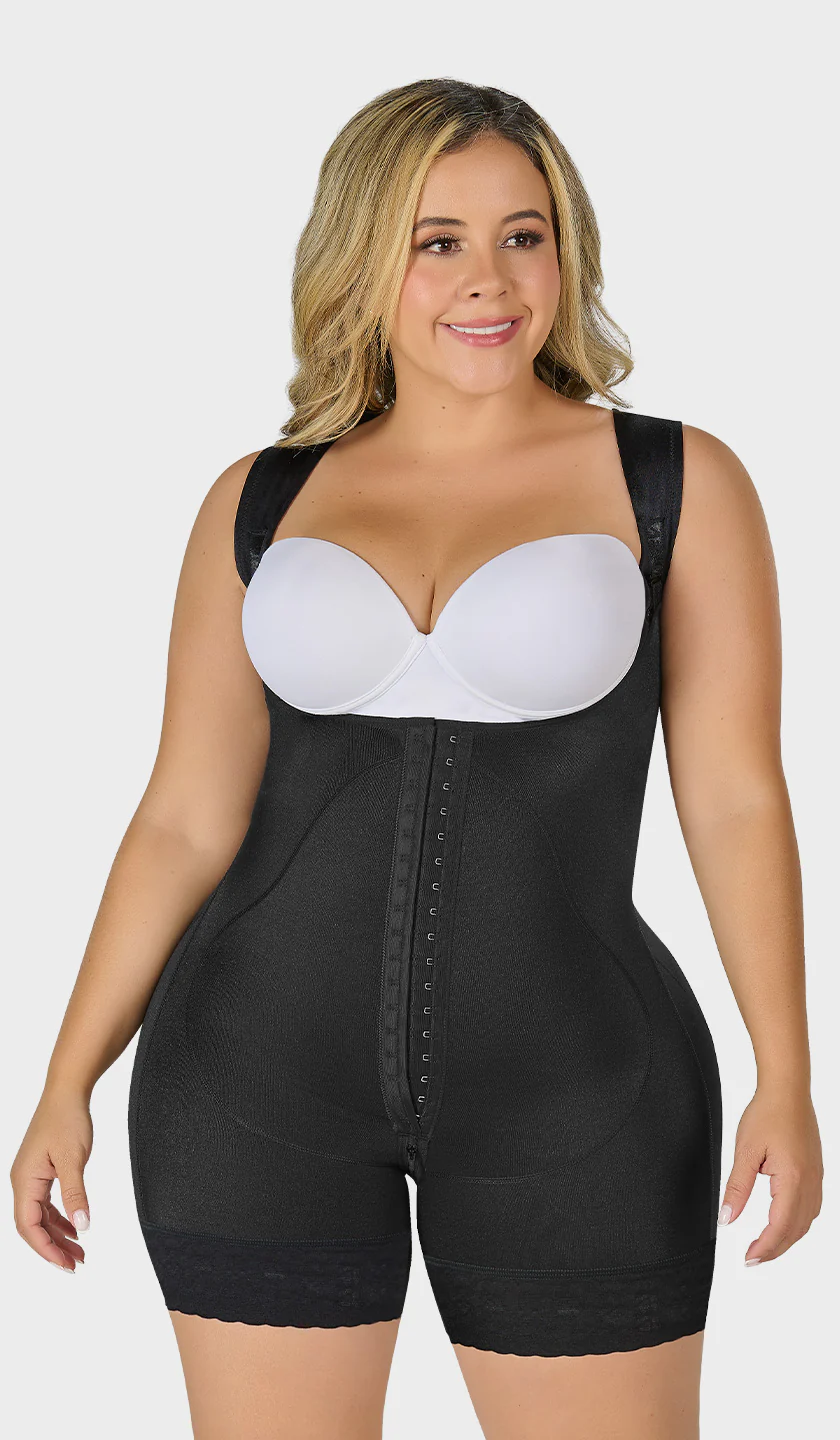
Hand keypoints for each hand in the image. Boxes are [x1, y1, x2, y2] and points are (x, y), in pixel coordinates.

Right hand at [10, 1089, 92, 1271]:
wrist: (66, 1091)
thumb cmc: (67, 1119)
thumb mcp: (74, 1159)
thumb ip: (76, 1194)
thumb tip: (82, 1227)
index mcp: (24, 1181)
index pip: (28, 1226)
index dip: (46, 1249)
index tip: (66, 1265)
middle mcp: (23, 1181)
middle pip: (33, 1226)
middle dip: (53, 1247)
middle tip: (76, 1264)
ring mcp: (31, 1176)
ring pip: (40, 1216)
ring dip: (58, 1235)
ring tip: (79, 1252)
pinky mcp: (42, 1171)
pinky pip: (46, 1203)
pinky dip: (60, 1218)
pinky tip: (75, 1227)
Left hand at [717, 1083, 822, 1263]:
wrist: (788, 1090)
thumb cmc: (766, 1114)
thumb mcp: (744, 1152)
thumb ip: (736, 1189)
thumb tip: (727, 1219)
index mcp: (792, 1179)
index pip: (779, 1227)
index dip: (764, 1248)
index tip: (748, 1259)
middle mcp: (810, 1182)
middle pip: (795, 1230)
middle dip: (775, 1249)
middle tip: (753, 1259)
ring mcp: (816, 1178)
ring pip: (806, 1221)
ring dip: (787, 1238)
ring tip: (765, 1246)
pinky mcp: (816, 1172)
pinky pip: (811, 1208)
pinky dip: (797, 1223)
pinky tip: (783, 1223)